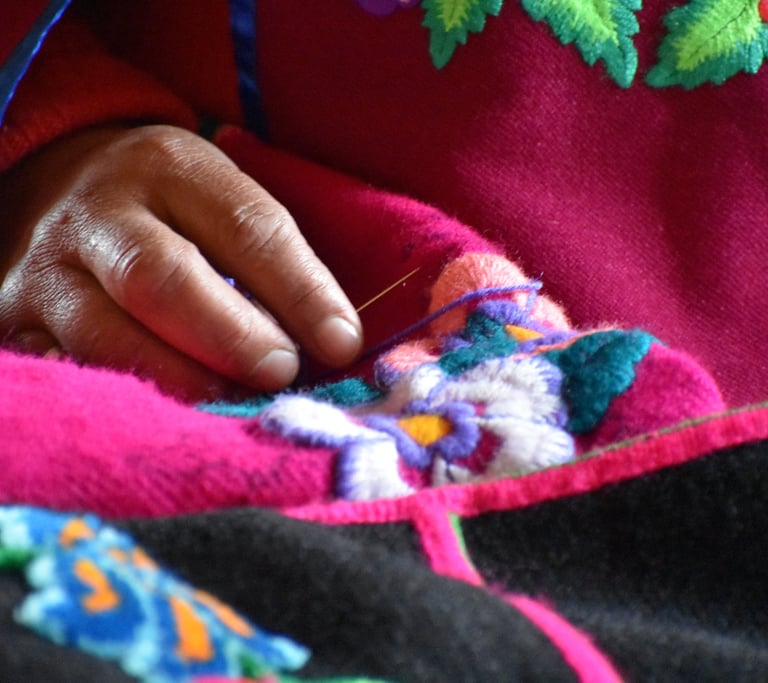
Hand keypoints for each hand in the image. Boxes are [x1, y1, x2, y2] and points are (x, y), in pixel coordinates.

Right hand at [0, 125, 362, 399]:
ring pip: (104, 336)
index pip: (247, 228)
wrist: (59, 186)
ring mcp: (46, 269)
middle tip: (281, 374)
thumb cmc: (168, 205)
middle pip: (162, 279)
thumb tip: (330, 343)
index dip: (300, 290)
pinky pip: (61, 369)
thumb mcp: (218, 199)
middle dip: (231, 338)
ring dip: (177, 378)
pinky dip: (115, 400)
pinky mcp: (14, 319)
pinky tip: (161, 418)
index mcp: (170, 167)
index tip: (342, 344)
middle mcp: (100, 214)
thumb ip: (270, 260)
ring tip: (229, 403)